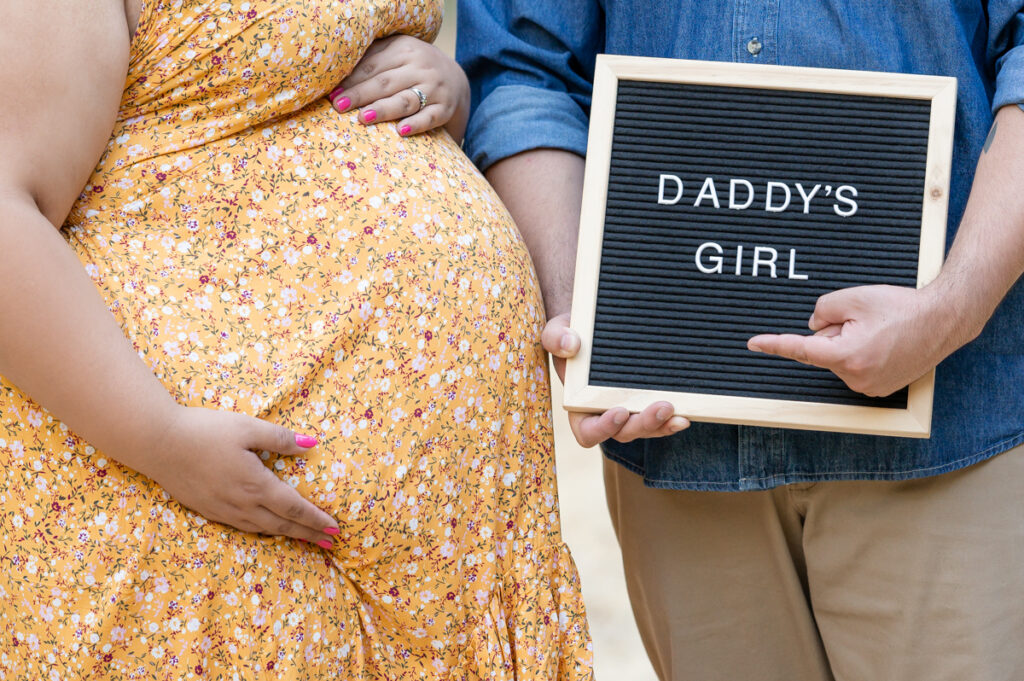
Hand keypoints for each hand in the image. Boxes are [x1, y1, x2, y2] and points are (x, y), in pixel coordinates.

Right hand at [140, 406, 339, 546]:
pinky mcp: (208, 510)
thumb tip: (311, 446)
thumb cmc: (205, 431)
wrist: (157, 443)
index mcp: (256, 485)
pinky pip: (243, 527)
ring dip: (287, 535)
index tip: (336, 529)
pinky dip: (263, 532)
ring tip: (306, 539)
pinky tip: (267, 529)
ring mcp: (223, 511)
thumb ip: (280, 438)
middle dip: (309, 535)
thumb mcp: (247, 427)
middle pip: (283, 525)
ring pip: (263, 529)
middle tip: (330, 542)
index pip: (295, 509)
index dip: (317, 520)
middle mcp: (242, 505)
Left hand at [329, 35, 469, 139]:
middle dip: (361, 95)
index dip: (352, 80)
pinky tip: (402, 131)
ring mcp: (435, 88)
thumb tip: (337, 74)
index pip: (373, 65)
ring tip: (364, 118)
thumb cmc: (413, 67)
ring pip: (405, 100)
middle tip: (339, 106)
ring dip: (384, 109)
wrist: (455, 79)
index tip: (332, 94)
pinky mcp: (445, 108)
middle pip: (385, 82)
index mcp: (405, 48)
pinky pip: (430, 118)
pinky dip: (417, 124)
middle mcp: (421, 66)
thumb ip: (373, 58)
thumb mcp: (397, 53)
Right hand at [543, 312, 689, 447]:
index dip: (603, 428)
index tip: (619, 411)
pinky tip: (686, 412)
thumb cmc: (571, 333)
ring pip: (646, 429)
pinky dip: (673, 417)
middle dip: (643, 424)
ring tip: (679, 414)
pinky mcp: (647, 401)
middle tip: (661, 407)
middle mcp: (605, 415)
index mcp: (579, 407)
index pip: (588, 432)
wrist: (593, 325)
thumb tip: (571, 345)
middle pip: (624, 433)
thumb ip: (555, 338)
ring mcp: (629, 411)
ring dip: (662, 425)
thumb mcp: (557, 331)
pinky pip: (661, 418)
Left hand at [747, 284, 956, 396]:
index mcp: (846, 356)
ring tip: (880, 332)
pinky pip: (854, 367)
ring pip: (839, 359)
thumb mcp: (852, 297)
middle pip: (823, 350)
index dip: (774, 344)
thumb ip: (821, 310)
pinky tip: (884, 343)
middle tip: (866, 321)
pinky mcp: (879, 388)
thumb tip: (812, 327)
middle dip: (835, 333)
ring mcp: (868, 387)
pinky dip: (862, 353)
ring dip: (850, 343)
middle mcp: (855, 378)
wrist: (944, 319)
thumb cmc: (901, 307)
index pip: (800, 348)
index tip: (752, 343)